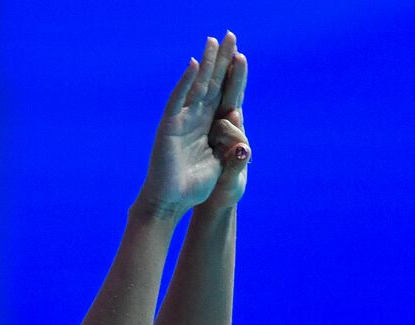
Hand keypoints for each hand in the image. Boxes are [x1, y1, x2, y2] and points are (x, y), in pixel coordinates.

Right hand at [137, 32, 246, 217]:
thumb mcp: (221, 170)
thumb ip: (232, 157)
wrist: (171, 202)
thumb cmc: (194, 188)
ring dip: (207, 63)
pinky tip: (194, 65)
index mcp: (210, 128)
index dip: (232, 77)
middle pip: (212, 83)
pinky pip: (180, 100)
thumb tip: (244, 147)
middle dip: (222, 59)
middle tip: (230, 34)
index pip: (224, 96)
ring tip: (213, 40)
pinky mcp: (170, 126)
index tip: (241, 55)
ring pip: (197, 86)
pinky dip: (186, 82)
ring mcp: (183, 120)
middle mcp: (197, 119)